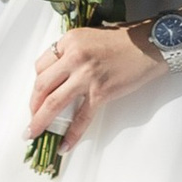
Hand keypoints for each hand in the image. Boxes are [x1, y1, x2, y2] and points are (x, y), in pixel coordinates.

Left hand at [26, 23, 154, 150]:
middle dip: (32, 105)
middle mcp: (73, 57)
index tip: (37, 95)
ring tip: (33, 133)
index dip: (37, 84)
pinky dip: (71, 134)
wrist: (150, 44)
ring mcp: (86, 76)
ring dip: (40, 121)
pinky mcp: (101, 92)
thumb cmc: (125, 38)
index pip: (41, 65)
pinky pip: (81, 118)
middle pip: (41, 85)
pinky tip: (64, 146)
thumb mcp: (90, 36)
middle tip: (30, 118)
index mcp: (69, 41)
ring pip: (54, 102)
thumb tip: (60, 74)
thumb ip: (72, 51)